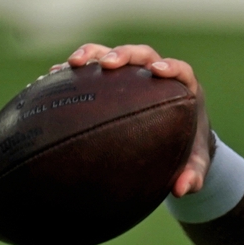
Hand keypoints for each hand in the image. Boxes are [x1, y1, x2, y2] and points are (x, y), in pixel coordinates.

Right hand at [57, 43, 211, 197]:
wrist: (175, 144)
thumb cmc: (187, 151)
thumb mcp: (194, 166)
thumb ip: (194, 176)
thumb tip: (182, 190)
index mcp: (184, 89)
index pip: (180, 70)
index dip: (170, 67)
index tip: (157, 71)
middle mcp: (157, 76)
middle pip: (142, 55)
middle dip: (124, 54)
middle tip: (107, 64)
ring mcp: (132, 76)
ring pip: (112, 55)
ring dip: (92, 54)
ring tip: (71, 64)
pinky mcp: (112, 81)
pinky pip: (90, 71)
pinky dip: (72, 72)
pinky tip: (49, 79)